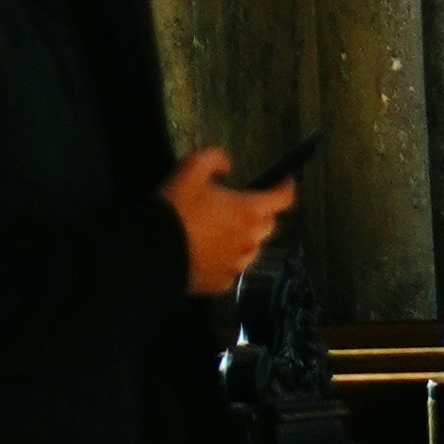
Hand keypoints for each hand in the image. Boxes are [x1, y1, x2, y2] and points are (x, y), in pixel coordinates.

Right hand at [169, 152, 297, 298]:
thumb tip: (227, 165)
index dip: (288, 186)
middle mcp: (249, 241)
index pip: (284, 199)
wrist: (155, 253)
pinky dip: (229, 257)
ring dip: (247, 237)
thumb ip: (216, 159)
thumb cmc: (177, 208)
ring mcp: (237, 266)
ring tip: (224, 228)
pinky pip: (235, 268)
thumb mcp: (192, 167)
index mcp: (248, 211)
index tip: (286, 180)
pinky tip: (211, 250)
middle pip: (270, 225)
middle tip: (243, 202)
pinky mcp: (223, 284)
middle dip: (264, 212)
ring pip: (253, 249)